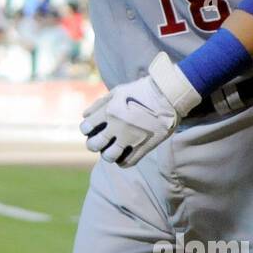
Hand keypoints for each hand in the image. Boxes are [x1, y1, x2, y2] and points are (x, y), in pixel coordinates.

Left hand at [80, 53, 199, 168]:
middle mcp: (118, 125)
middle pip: (94, 145)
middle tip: (99, 143)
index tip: (92, 130)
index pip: (86, 128)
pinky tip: (123, 157)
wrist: (168, 94)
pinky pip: (129, 162)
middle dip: (94, 145)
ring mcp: (131, 137)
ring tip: (111, 152)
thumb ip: (100, 104)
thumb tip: (85, 116)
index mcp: (109, 111)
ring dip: (108, 156)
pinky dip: (123, 162)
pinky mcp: (145, 145)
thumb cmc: (141, 91)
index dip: (86, 130)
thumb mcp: (117, 91)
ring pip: (110, 157)